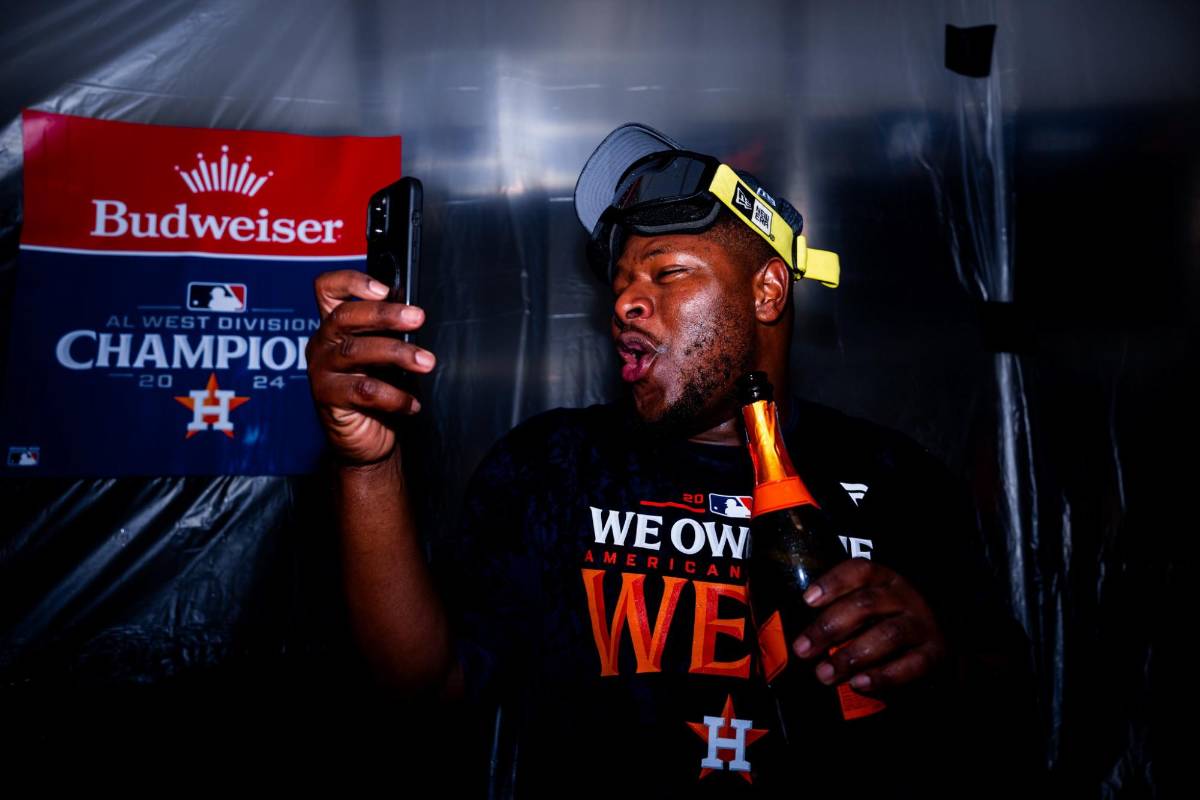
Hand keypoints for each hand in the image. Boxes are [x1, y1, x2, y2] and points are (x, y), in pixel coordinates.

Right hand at [305, 269, 435, 466]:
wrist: (367, 439)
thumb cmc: (377, 391)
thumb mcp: (384, 357)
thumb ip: (390, 334)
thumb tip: (416, 316)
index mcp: (335, 325)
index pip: (328, 289)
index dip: (352, 282)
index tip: (385, 288)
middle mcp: (323, 343)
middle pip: (344, 316)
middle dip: (385, 314)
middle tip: (417, 318)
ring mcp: (322, 370)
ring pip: (356, 351)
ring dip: (398, 353)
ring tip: (426, 362)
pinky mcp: (327, 398)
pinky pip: (363, 390)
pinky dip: (394, 396)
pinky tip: (412, 403)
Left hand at [791, 558, 947, 693]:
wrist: (935, 649)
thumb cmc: (887, 626)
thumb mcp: (868, 611)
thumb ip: (840, 615)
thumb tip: (803, 635)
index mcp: (885, 580)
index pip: (859, 571)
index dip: (833, 583)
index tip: (807, 600)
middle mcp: (905, 597)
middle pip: (866, 604)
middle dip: (829, 627)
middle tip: (803, 649)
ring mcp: (922, 625)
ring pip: (887, 634)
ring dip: (851, 656)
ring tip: (824, 673)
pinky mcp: (935, 654)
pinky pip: (910, 665)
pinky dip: (882, 676)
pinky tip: (859, 684)